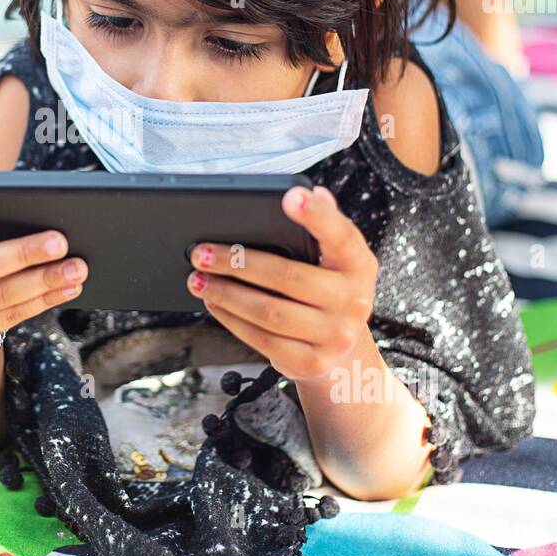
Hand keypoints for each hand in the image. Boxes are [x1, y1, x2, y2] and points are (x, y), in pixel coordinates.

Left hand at [186, 184, 378, 381]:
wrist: (343, 350)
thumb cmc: (327, 289)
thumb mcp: (333, 258)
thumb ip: (321, 225)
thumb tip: (310, 192)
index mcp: (359, 264)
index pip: (340, 234)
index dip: (317, 215)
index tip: (289, 196)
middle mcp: (354, 300)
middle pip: (288, 277)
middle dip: (238, 263)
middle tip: (201, 252)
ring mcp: (335, 336)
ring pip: (269, 311)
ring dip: (226, 294)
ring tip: (197, 279)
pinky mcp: (312, 363)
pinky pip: (262, 339)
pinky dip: (232, 319)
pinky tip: (214, 303)